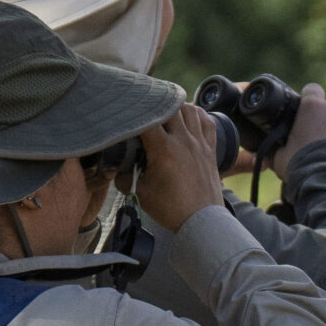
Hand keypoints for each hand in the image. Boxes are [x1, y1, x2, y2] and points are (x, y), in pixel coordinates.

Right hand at [136, 105, 229, 232]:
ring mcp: (199, 143)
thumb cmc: (171, 208)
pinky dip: (197, 114)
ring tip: (165, 112)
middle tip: (145, 110)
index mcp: (164, 150)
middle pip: (169, 106)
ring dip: (176, 107)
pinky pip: (207, 121)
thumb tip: (115, 168)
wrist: (201, 221)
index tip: (127, 112)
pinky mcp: (210, 148)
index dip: (135, 112)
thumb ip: (124, 177)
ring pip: (189, 109)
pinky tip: (189, 118)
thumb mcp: (141, 193)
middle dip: (155, 105)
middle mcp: (183, 141)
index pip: (147, 119)